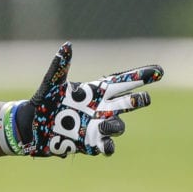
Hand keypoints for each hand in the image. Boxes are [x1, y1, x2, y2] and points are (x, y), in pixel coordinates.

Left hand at [13, 42, 162, 156]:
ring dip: (115, 124)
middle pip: (126, 103)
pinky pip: (106, 146)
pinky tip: (106, 146)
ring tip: (104, 121)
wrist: (33, 126)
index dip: (140, 77)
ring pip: (118, 126)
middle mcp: (102, 108)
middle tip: (144, 98)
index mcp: (95, 91)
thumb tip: (67, 46)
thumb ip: (60, 66)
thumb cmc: (44, 101)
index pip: (122, 82)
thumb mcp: (52, 83)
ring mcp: (99, 126)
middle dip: (137, 101)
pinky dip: (108, 146)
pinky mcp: (92, 142)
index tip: (159, 71)